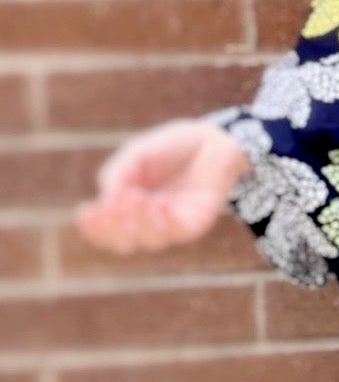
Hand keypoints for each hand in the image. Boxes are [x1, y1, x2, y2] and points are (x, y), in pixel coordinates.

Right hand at [73, 118, 251, 255]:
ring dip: (138, 222)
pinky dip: (165, 222)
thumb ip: (118, 176)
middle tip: (108, 208)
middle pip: (125, 243)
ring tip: (135, 197)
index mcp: (129, 208)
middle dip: (112, 229)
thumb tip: (106, 202)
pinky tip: (159, 204)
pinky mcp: (197, 222)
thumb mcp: (135, 156)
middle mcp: (149, 222)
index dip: (93, 228)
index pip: (107, 229)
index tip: (84, 213)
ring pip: (150, 241)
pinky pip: (178, 232)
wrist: (209, 138)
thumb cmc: (169, 147)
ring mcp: (173, 224)